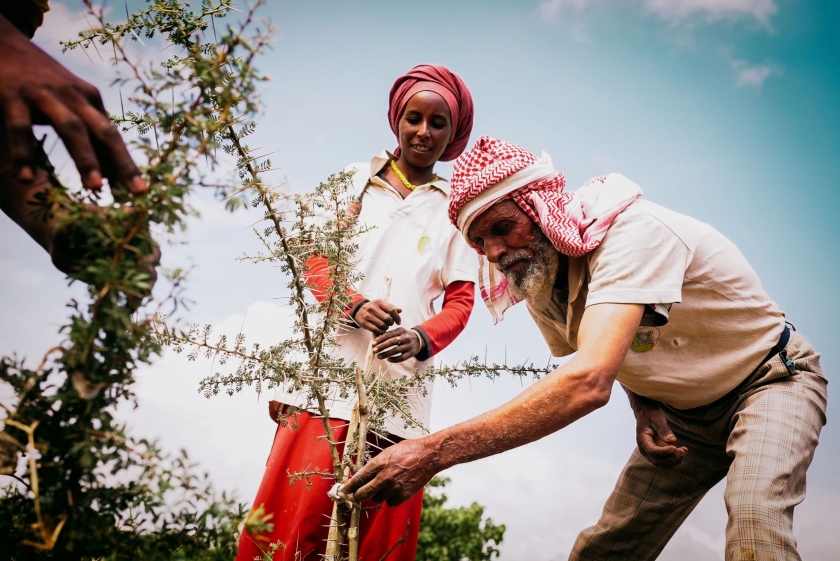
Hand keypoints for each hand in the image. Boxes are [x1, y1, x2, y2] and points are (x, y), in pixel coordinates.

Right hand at [0, 15, 145, 193]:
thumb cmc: (39, 82)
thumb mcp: (68, 102)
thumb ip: (87, 132)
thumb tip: (112, 174)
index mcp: (89, 99)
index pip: (112, 136)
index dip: (126, 164)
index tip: (140, 192)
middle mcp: (73, 95)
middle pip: (103, 132)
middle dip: (122, 162)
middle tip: (137, 192)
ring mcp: (44, 94)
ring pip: (71, 129)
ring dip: (85, 158)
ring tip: (96, 188)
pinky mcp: (12, 95)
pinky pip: (20, 129)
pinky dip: (24, 154)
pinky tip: (26, 179)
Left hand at [341, 437, 438, 506]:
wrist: (428, 455)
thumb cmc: (408, 450)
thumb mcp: (388, 452)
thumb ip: (376, 464)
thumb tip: (364, 475)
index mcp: (379, 463)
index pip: (358, 478)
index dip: (349, 487)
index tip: (343, 491)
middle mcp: (385, 477)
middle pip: (363, 493)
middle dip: (357, 496)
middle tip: (357, 495)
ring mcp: (394, 487)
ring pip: (377, 498)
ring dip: (377, 494)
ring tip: (384, 486)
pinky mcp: (404, 495)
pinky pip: (390, 502)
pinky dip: (390, 498)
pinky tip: (394, 490)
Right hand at [354, 300, 401, 334]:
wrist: (358, 310)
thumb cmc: (373, 308)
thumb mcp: (382, 305)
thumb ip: (391, 307)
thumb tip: (400, 310)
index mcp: (379, 302)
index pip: (391, 310)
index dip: (397, 317)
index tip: (398, 322)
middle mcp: (373, 308)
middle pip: (387, 318)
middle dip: (391, 323)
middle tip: (390, 323)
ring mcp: (368, 316)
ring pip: (382, 325)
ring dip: (386, 328)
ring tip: (385, 326)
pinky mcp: (365, 323)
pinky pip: (376, 330)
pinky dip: (381, 332)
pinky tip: (382, 330)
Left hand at [372, 327, 420, 362]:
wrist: (418, 340)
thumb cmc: (404, 336)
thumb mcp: (399, 331)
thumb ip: (389, 334)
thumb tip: (376, 339)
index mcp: (401, 330)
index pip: (389, 334)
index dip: (380, 339)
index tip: (373, 343)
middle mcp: (405, 337)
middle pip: (392, 342)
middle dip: (382, 346)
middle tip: (374, 350)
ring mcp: (409, 345)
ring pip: (396, 350)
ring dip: (386, 354)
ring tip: (379, 356)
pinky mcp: (411, 353)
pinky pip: (401, 357)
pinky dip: (394, 359)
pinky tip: (388, 360)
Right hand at [634, 400, 686, 468]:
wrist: (646, 415)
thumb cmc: (651, 416)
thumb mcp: (657, 419)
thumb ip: (663, 430)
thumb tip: (672, 441)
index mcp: (642, 440)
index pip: (652, 451)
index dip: (664, 452)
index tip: (674, 447)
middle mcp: (645, 450)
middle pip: (657, 461)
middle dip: (670, 458)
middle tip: (682, 451)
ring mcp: (651, 453)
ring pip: (662, 464)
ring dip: (674, 460)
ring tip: (684, 450)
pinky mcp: (657, 454)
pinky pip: (666, 462)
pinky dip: (675, 459)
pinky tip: (682, 451)